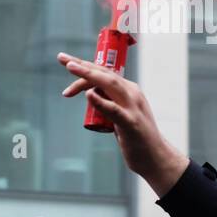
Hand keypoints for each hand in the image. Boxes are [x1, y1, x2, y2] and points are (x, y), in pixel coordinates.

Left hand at [57, 52, 189, 196]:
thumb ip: (109, 104)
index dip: (84, 66)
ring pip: (109, 85)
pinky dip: (101, 101)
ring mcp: (133, 107)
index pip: (104, 73)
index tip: (66, 62)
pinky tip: (88, 95)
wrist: (155, 158)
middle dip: (82, 65)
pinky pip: (114, 110)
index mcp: (129, 90)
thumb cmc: (135, 138)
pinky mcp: (131, 123)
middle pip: (104, 74)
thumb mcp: (120, 115)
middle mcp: (132, 93)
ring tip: (70, 68)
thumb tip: (91, 95)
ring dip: (89, 75)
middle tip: (61, 58)